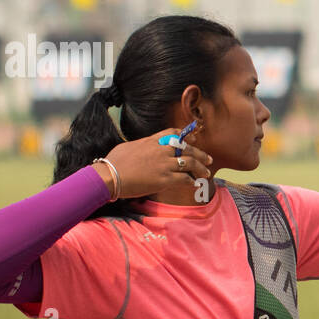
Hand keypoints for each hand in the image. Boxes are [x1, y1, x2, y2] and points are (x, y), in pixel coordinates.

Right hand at [97, 129, 212, 199]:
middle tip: (208, 159)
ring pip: (190, 163)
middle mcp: (161, 150)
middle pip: (187, 149)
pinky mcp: (165, 179)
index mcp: (152, 141)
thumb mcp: (129, 147)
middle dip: (200, 154)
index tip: (194, 138)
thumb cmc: (114, 163)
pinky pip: (185, 179)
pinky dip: (192, 182)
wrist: (109, 176)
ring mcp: (164, 164)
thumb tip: (143, 148)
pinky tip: (195, 184)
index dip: (186, 136)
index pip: (174, 134)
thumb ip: (142, 146)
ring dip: (201, 168)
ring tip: (206, 173)